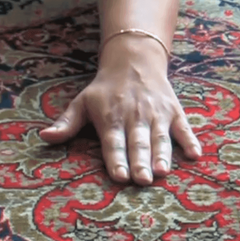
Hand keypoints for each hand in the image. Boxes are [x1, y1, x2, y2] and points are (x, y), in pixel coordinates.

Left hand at [39, 37, 201, 184]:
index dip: (116, 160)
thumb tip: (43, 137)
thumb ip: (66, 123)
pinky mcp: (174, 111)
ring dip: (162, 155)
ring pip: (160, 138)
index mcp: (111, 118)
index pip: (113, 143)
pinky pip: (184, 127)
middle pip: (137, 143)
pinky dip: (190, 140)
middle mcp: (135, 117)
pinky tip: (196, 155)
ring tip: (162, 172)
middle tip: (142, 180)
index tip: (119, 177)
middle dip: (140, 162)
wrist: (133, 59)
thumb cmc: (104, 89)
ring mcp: (156, 114)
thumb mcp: (82, 102)